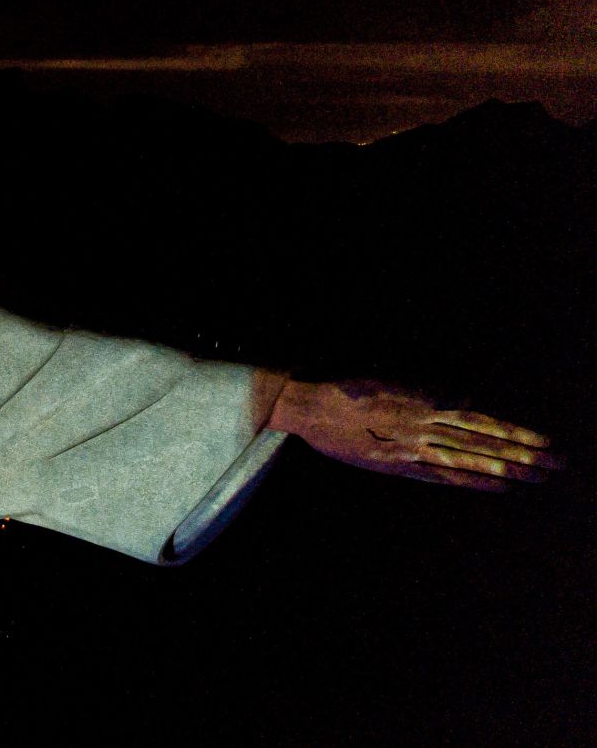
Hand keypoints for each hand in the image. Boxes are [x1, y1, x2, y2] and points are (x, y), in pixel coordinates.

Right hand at [269, 379, 563, 491]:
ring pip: (468, 458)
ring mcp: (411, 445)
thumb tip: (460, 398)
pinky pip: (440, 474)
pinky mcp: (395, 463)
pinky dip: (472, 480)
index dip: (513, 431)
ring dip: (506, 468)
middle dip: (522, 452)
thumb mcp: (391, 382)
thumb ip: (427, 394)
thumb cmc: (347, 389)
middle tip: (558, 463)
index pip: (480, 419)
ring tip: (539, 477)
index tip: (543, 441)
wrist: (309, 404)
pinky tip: (499, 486)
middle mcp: (424, 424)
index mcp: (424, 401)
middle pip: (483, 440)